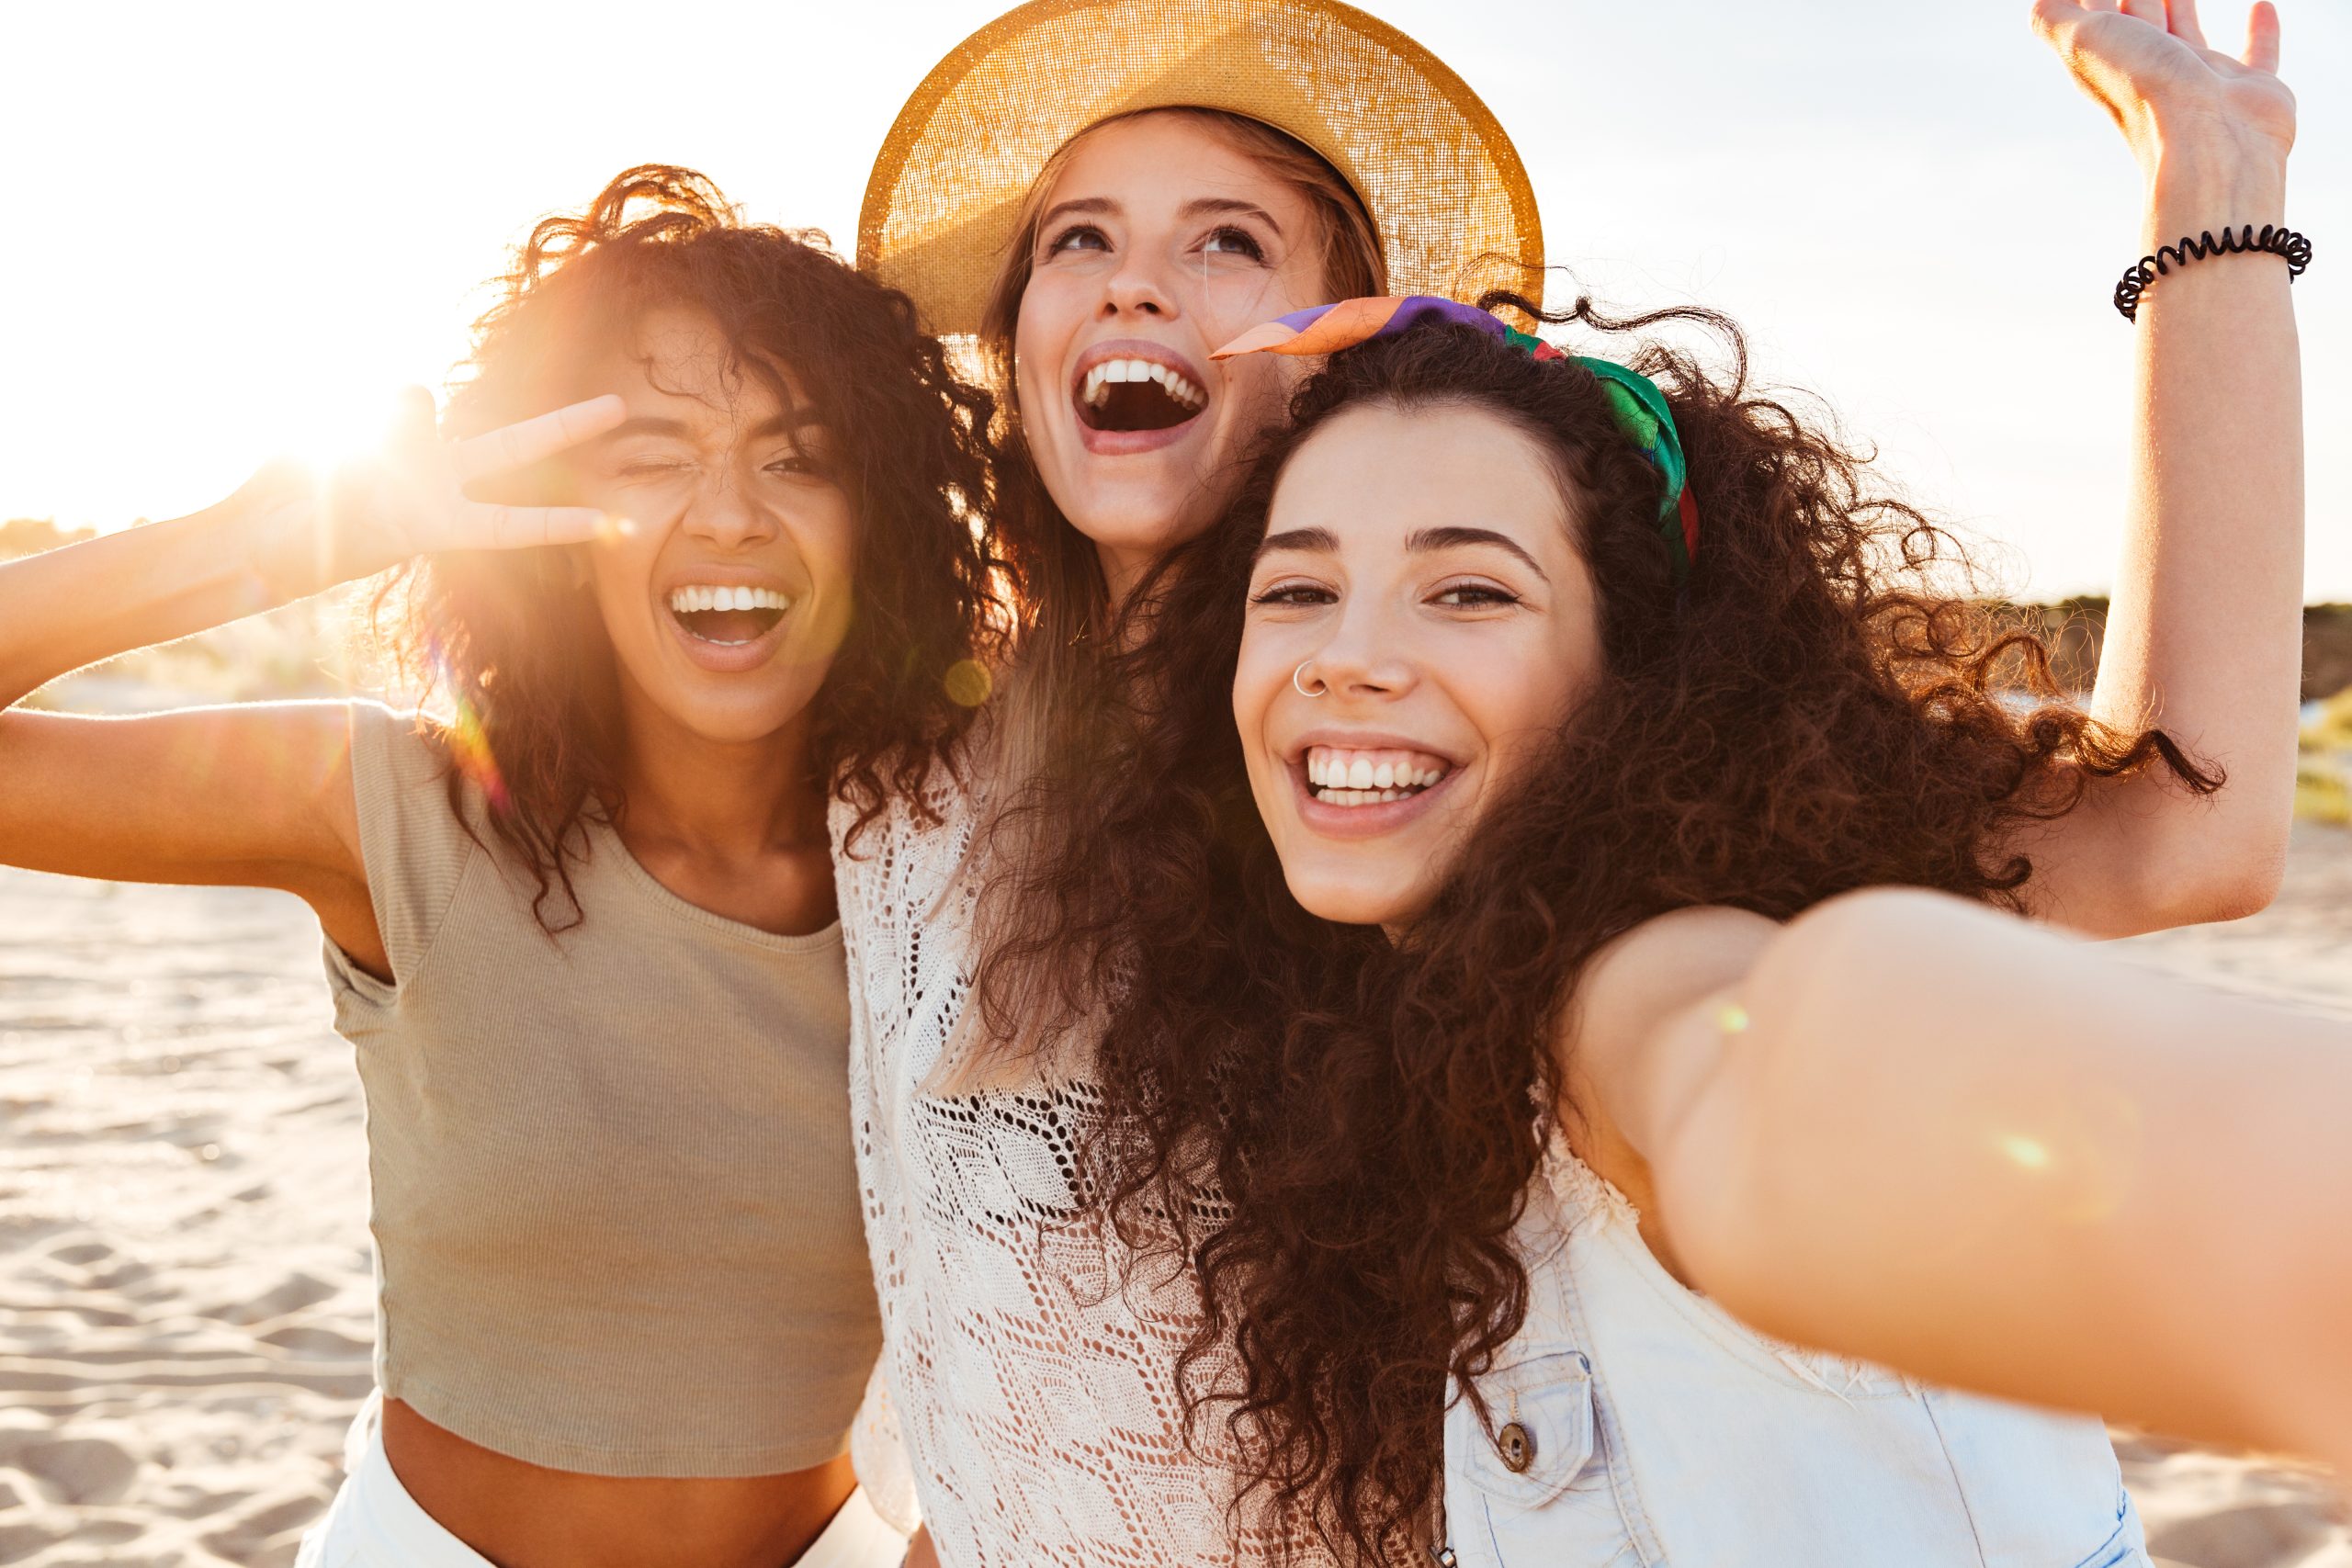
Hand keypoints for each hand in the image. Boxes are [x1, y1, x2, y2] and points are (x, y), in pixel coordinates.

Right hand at [232, 387, 628, 594]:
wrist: (255, 533)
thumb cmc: (294, 553)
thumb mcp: (336, 530)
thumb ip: (377, 470)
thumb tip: (420, 393)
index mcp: (436, 527)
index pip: (510, 528)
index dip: (558, 526)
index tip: (613, 527)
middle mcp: (437, 483)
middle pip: (515, 450)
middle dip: (565, 427)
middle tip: (622, 407)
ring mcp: (408, 452)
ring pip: (426, 406)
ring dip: (395, 417)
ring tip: (348, 455)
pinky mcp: (372, 424)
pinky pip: (382, 397)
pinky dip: (361, 406)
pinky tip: (324, 433)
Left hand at [2032, 0, 2294, 174]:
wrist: (2211, 145)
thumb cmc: (2146, 91)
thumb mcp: (2082, 43)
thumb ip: (2053, 18)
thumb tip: (2039, 4)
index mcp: (2111, 64)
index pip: (2094, 19)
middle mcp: (2151, 73)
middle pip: (2137, 23)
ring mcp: (2201, 81)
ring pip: (2186, 34)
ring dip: (2181, 7)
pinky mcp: (2249, 90)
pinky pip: (2257, 53)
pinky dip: (2261, 31)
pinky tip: (2261, 6)